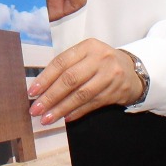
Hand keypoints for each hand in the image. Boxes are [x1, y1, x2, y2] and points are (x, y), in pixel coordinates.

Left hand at [27, 40, 141, 123]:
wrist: (133, 71)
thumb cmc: (101, 63)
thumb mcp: (87, 55)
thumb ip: (68, 66)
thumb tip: (41, 86)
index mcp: (88, 46)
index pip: (61, 62)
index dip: (45, 78)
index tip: (32, 91)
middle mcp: (100, 59)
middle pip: (70, 79)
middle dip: (50, 96)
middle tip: (35, 109)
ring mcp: (109, 76)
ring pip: (80, 95)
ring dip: (61, 109)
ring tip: (46, 118)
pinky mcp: (115, 92)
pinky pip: (91, 105)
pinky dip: (76, 112)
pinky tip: (65, 118)